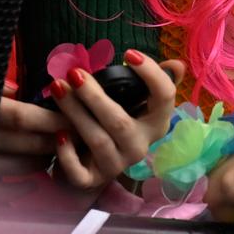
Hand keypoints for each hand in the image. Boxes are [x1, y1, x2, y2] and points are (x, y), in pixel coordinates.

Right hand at [0, 97, 70, 197]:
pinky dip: (14, 191)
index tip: (71, 120)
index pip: (24, 118)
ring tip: (50, 157)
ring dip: (39, 164)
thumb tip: (14, 90)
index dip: (53, 120)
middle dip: (55, 142)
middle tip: (71, 139)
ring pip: (17, 168)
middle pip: (27, 144)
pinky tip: (29, 185)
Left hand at [45, 49, 180, 188]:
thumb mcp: (136, 102)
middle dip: (95, 97)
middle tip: (75, 74)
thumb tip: (176, 65)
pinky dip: (68, 154)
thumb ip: (154, 82)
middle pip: (120, 122)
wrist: (96, 162)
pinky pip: (80, 172)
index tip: (129, 53)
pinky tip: (59, 135)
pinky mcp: (92, 180)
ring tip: (58, 88)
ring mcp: (117, 165)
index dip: (151, 75)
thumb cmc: (118, 122)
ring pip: (97, 141)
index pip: (164, 98)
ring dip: (75, 114)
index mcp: (156, 124)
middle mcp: (140, 146)